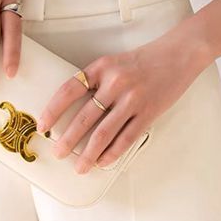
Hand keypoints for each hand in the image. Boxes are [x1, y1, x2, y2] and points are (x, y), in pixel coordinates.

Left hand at [35, 33, 206, 174]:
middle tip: (58, 152)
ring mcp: (132, 99)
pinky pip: (126, 138)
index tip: (44, 125)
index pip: (69, 89)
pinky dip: (112, 153)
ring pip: (104, 133)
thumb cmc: (143, 60)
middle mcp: (115, 82)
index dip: (53, 109)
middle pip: (84, 117)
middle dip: (68, 139)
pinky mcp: (148, 112)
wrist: (177, 55)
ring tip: (79, 166)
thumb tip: (73, 109)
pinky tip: (104, 161)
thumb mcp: (113, 62)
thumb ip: (95, 81)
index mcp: (102, 67)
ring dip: (88, 153)